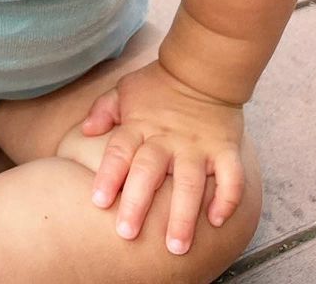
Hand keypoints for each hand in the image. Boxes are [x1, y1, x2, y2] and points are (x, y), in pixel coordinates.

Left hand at [81, 60, 244, 255]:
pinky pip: (231, 177)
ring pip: (190, 183)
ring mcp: (197, 145)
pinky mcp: (225, 149)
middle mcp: (167, 139)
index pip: (119, 151)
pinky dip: (226, 199)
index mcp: (139, 125)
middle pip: (149, 172)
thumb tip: (85, 131)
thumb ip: (104, 110)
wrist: (202, 69)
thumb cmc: (158, 84)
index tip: (98, 201)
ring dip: (183, 216)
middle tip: (127, 234)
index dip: (108, 175)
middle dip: (137, 203)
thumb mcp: (125, 89)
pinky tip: (216, 220)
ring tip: (176, 246)